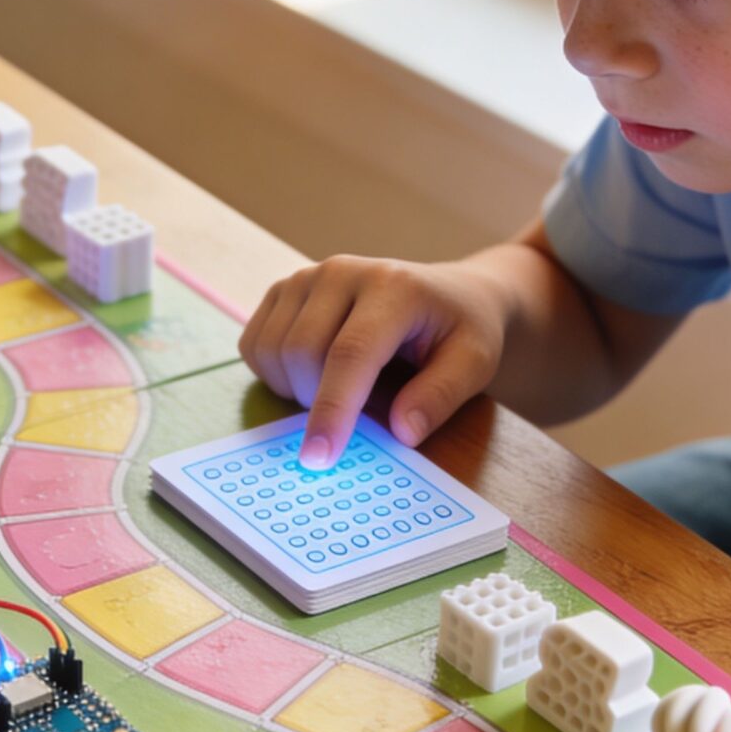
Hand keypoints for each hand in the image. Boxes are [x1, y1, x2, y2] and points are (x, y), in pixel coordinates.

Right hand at [240, 255, 510, 469]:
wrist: (448, 293)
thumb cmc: (461, 330)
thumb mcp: (476, 362)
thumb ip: (441, 395)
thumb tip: (401, 432)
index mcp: (393, 287)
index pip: (350, 353)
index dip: (332, 410)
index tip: (320, 460)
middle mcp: (341, 272)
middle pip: (301, 352)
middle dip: (316, 403)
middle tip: (353, 416)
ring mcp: (306, 277)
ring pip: (272, 350)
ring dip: (294, 390)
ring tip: (337, 390)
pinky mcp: (283, 289)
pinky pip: (254, 343)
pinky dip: (272, 374)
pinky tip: (309, 376)